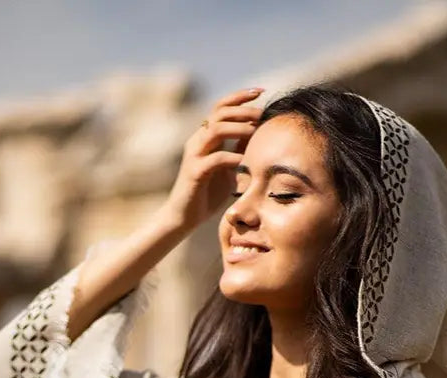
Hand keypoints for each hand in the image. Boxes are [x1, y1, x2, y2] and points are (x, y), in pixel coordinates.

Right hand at [161, 87, 264, 234]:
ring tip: (256, 132)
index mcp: (205, 137)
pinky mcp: (194, 172)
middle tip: (263, 112)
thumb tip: (257, 136)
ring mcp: (194, 155)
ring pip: (215, 130)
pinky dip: (232, 157)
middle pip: (219, 112)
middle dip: (243, 109)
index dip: (240, 97)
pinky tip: (246, 162)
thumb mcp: (227, 169)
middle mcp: (197, 140)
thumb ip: (237, 151)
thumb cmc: (206, 194)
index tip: (261, 91)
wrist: (184, 217)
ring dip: (238, 128)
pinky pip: (215, 159)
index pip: (221, 107)